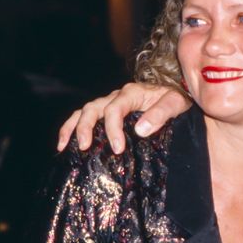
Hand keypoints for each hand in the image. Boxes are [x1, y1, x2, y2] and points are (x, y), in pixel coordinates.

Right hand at [57, 83, 191, 154]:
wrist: (177, 93)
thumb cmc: (177, 98)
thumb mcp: (175, 103)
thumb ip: (160, 114)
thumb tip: (140, 130)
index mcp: (132, 93)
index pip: (115, 109)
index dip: (113, 129)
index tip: (118, 149)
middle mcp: (117, 96)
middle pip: (93, 108)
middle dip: (86, 127)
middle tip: (84, 147)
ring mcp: (110, 103)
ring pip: (85, 111)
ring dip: (72, 127)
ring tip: (64, 146)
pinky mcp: (108, 112)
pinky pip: (86, 116)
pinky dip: (72, 128)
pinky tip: (65, 144)